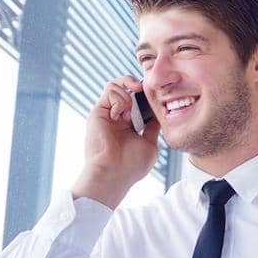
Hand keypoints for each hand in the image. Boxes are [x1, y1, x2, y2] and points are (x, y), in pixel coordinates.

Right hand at [72, 77, 159, 207]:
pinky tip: (120, 116)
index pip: (137, 100)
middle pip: (125, 87)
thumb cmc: (131, 166)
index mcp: (129, 124)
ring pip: (116, 85)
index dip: (145, 94)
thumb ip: (153, 128)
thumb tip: (159, 115)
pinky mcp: (98, 111)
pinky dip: (119, 98)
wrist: (113, 173)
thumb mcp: (150, 144)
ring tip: (128, 115)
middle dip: (137, 84)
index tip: (155, 95)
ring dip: (128, 95)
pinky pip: (110, 90)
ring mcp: (107, 113)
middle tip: (143, 89)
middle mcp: (117, 116)